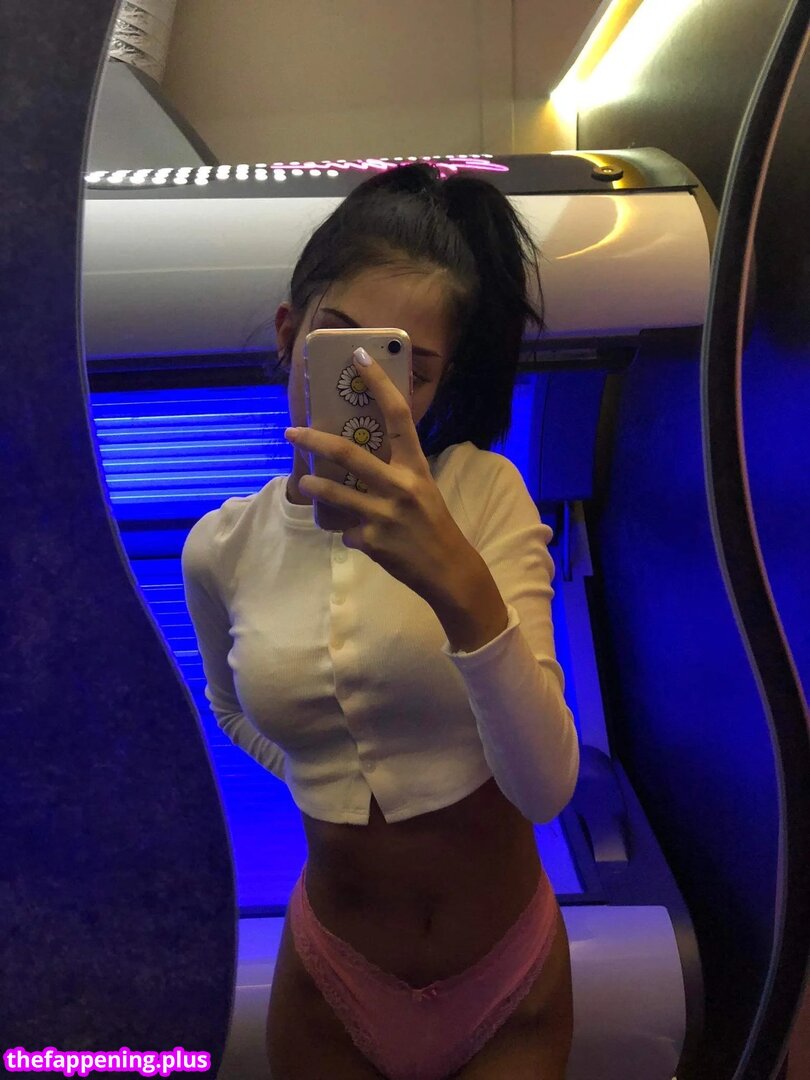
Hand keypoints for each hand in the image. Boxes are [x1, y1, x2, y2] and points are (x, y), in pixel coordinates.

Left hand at [284, 347, 473, 604]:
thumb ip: (393, 470)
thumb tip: (353, 456)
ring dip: (313, 486)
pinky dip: (346, 531)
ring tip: (303, 481)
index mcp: (415, 465)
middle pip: (349, 453)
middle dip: (314, 439)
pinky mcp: (374, 540)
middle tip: (292, 431)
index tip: (358, 356)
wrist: (449, 569)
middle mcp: (401, 485)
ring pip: (335, 493)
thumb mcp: (421, 488)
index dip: (378, 383)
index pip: (398, 415)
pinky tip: (358, 536)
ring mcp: (385, 514)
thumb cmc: (431, 524)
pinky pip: (346, 530)